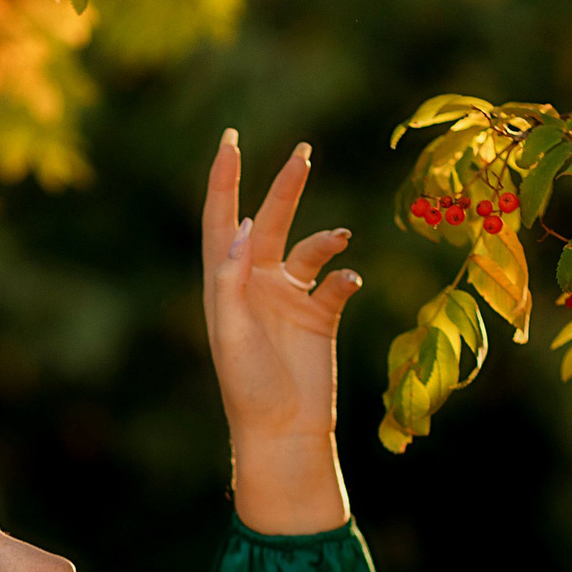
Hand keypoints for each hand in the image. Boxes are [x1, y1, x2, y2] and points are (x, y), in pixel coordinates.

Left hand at [201, 130, 359, 532]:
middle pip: (268, 222)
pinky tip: (349, 283)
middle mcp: (256, 284)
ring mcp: (290, 298)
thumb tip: (241, 227)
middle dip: (284, 188)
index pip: (222, 220)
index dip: (224, 180)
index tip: (231, 141)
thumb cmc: (248, 386)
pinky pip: (336, 282)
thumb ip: (232, 279)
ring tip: (338, 238)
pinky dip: (345, 276)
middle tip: (302, 152)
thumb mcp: (232, 332)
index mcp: (226, 284)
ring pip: (308, 247)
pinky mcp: (321, 315)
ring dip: (325, 237)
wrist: (284, 430)